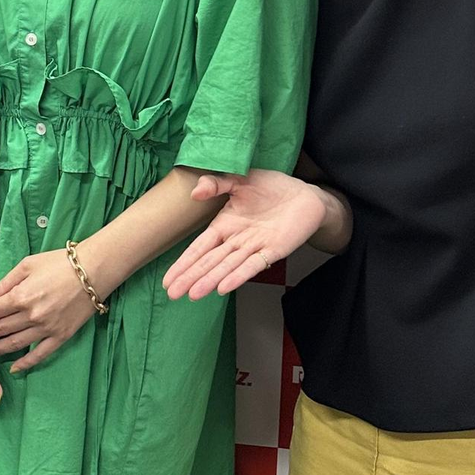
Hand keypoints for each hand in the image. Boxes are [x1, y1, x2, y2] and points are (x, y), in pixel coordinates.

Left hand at [0, 249, 97, 372]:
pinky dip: (25, 363)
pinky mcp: (61, 336)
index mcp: (21, 296)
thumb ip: (5, 282)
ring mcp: (46, 328)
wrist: (93, 271)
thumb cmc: (59, 262)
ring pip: (14, 344)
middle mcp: (31, 316)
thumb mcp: (27, 265)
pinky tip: (14, 367)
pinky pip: (39, 354)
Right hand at [163, 171, 327, 300]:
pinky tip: (223, 288)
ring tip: (192, 295)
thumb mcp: (241, 179)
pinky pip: (252, 265)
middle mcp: (236, 240)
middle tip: (173, 294)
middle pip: (208, 261)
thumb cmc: (272, 187)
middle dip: (190, 277)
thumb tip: (195, 192)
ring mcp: (253, 247)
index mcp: (225, 224)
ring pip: (227, 266)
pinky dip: (238, 276)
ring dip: (209, 280)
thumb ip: (217, 184)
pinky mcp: (273, 250)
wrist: (305, 195)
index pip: (199, 247)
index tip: (168, 279)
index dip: (184, 262)